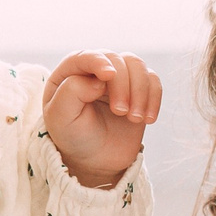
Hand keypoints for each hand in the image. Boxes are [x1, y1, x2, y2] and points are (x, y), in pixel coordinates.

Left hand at [44, 51, 160, 187]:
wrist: (94, 159)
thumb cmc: (73, 136)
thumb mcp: (60, 118)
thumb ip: (71, 92)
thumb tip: (98, 79)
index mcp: (70, 72)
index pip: (85, 56)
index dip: (98, 61)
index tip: (108, 75)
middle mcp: (95, 69)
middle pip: (116, 59)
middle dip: (122, 85)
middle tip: (120, 112)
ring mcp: (119, 78)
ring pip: (137, 65)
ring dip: (140, 91)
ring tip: (135, 118)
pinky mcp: (138, 89)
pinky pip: (153, 80)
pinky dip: (154, 97)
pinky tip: (148, 120)